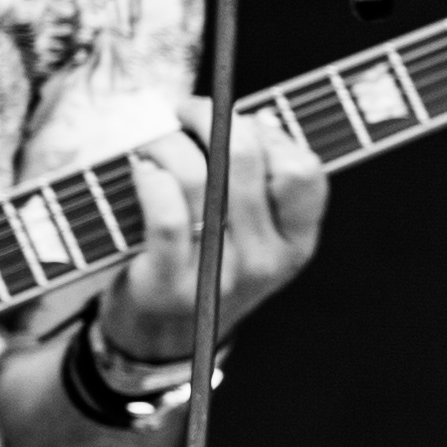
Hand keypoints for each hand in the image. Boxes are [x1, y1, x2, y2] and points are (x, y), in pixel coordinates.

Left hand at [93, 110, 327, 360]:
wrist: (162, 336)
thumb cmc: (208, 259)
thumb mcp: (252, 232)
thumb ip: (260, 180)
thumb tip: (255, 117)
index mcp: (296, 242)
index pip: (304, 170)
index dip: (269, 132)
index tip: (239, 122)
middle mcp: (265, 261)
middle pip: (246, 159)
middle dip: (209, 117)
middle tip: (186, 111)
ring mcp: (218, 277)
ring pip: (199, 178)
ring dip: (167, 142)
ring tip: (154, 141)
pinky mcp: (169, 286)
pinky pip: (165, 217)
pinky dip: (150, 180)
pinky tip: (141, 170)